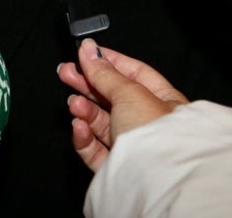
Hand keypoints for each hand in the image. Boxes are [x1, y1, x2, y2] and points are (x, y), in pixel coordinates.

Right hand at [56, 40, 188, 171]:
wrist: (155, 181)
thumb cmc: (157, 136)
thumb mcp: (129, 93)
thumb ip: (105, 72)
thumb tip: (88, 49)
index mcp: (165, 102)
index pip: (134, 73)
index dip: (108, 61)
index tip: (85, 53)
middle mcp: (150, 123)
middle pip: (112, 97)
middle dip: (87, 84)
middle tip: (66, 72)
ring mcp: (133, 147)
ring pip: (101, 122)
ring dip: (84, 110)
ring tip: (74, 103)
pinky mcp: (116, 168)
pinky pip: (95, 148)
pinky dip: (84, 136)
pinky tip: (79, 126)